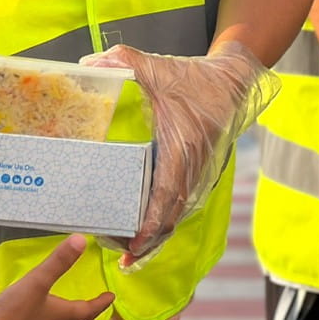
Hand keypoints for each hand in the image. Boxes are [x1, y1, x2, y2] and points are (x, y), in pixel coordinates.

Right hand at [0, 235, 114, 319]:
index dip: (100, 303)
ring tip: (64, 308)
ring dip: (65, 318)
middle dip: (84, 313)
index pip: (87, 311)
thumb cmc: (12, 314)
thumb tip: (81, 240)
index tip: (111, 297)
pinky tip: (32, 314)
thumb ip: (57, 262)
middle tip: (91, 304)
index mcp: (59, 316)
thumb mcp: (36, 282)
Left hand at [79, 43, 278, 265]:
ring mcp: (197, 173)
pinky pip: (181, 204)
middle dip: (148, 242)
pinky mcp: (198, 172)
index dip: (149, 224)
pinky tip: (147, 230)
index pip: (164, 196)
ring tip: (129, 252)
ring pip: (176, 214)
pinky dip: (165, 221)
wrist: (232, 81)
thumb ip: (122, 62)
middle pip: (170, 217)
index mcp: (180, 148)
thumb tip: (87, 64)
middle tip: (122, 257)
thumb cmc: (192, 77)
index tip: (133, 245)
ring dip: (157, 235)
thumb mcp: (156, 68)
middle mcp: (191, 168)